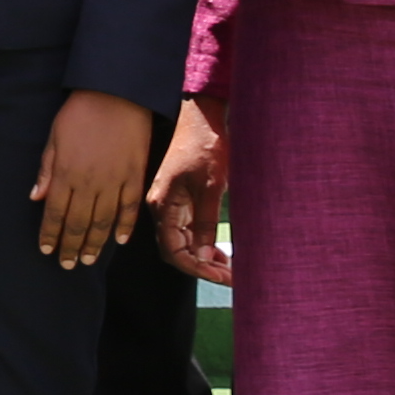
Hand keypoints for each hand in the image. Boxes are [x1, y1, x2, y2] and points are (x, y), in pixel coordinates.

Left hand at [28, 88, 152, 268]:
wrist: (117, 95)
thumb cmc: (80, 113)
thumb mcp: (54, 138)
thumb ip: (47, 170)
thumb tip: (36, 198)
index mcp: (66, 173)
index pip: (55, 213)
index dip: (50, 235)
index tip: (46, 250)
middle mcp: (90, 183)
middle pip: (78, 223)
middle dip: (71, 247)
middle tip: (67, 264)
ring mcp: (115, 181)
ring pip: (103, 222)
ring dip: (95, 243)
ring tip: (88, 260)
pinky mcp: (135, 176)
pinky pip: (130, 208)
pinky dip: (125, 226)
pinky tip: (120, 241)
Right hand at [149, 98, 234, 282]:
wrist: (201, 116)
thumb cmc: (205, 146)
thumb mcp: (211, 186)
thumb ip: (206, 223)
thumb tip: (203, 256)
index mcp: (163, 205)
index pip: (173, 251)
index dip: (197, 268)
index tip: (222, 276)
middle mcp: (162, 208)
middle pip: (177, 251)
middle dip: (203, 268)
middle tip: (232, 277)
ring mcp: (170, 205)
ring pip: (183, 243)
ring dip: (205, 257)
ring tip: (231, 268)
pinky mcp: (180, 199)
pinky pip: (188, 230)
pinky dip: (204, 243)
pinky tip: (221, 251)